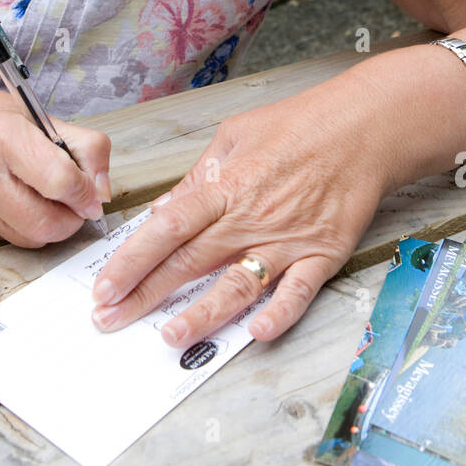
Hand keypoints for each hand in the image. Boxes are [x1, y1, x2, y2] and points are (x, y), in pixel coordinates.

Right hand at [0, 81, 111, 246]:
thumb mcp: (44, 118)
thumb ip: (86, 149)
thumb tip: (102, 193)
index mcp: (5, 136)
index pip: (59, 180)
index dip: (85, 193)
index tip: (93, 195)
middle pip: (44, 222)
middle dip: (71, 220)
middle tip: (75, 204)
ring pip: (30, 238)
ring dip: (52, 227)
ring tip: (50, 200)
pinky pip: (12, 238)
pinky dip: (29, 227)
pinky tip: (25, 202)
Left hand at [90, 83, 383, 346]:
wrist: (361, 128)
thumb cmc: (297, 126)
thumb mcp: (234, 135)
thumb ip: (198, 176)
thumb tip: (164, 209)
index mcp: (225, 187)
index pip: (166, 229)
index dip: (132, 260)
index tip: (105, 286)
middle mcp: (250, 218)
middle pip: (189, 262)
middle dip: (145, 295)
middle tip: (110, 321)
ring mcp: (286, 240)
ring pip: (237, 285)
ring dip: (202, 314)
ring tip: (169, 338)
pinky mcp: (321, 255)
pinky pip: (298, 291)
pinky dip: (280, 313)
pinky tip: (258, 332)